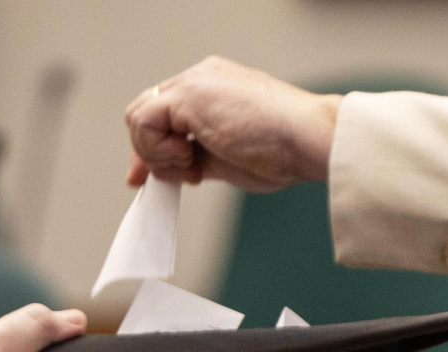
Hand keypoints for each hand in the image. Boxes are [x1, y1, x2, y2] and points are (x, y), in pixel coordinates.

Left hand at [124, 56, 341, 191]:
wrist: (307, 139)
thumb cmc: (284, 151)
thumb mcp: (228, 158)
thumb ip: (197, 159)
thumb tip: (169, 173)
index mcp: (213, 88)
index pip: (165, 114)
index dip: (154, 147)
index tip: (155, 176)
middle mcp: (201, 79)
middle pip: (147, 112)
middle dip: (147, 151)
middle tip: (163, 178)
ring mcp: (193, 83)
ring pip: (140, 117)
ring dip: (157, 153)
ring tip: (193, 167)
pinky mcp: (187, 95)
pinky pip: (144, 123)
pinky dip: (157, 150)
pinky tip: (189, 158)